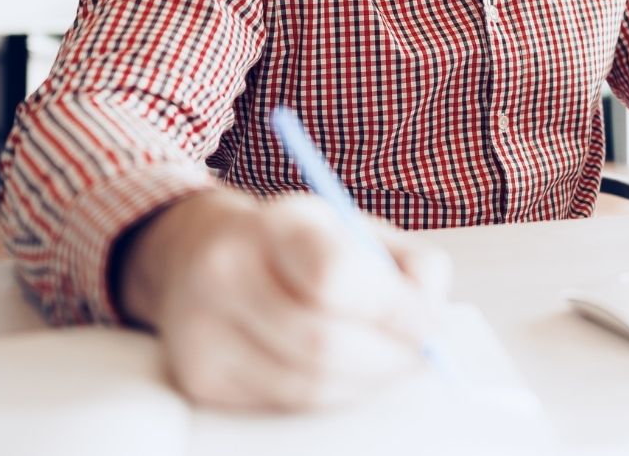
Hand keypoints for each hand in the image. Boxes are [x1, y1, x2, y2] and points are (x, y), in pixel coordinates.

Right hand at [117, 189, 449, 411]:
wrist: (197, 254)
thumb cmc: (294, 242)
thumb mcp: (353, 227)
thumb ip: (411, 261)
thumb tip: (431, 314)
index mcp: (271, 225)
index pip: (334, 275)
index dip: (393, 309)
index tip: (429, 324)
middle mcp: (225, 275)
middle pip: (323, 343)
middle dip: (387, 358)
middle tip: (419, 356)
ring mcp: (203, 332)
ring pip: (308, 384)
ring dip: (365, 382)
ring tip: (389, 363)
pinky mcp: (201, 380)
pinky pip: (287, 403)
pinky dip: (331, 394)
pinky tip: (345, 372)